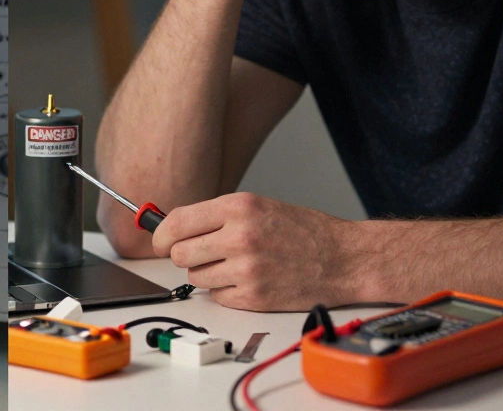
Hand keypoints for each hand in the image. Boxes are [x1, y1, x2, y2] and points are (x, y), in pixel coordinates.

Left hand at [152, 192, 356, 310]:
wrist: (343, 258)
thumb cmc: (302, 230)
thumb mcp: (258, 206)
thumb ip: (216, 216)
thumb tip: (172, 227)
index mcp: (238, 207)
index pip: (176, 223)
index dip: (160, 235)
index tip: (158, 242)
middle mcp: (240, 236)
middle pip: (179, 254)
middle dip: (184, 256)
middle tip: (201, 254)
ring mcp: (246, 269)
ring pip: (196, 278)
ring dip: (207, 274)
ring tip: (234, 265)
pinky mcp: (254, 297)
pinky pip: (217, 297)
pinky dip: (226, 291)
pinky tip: (247, 280)